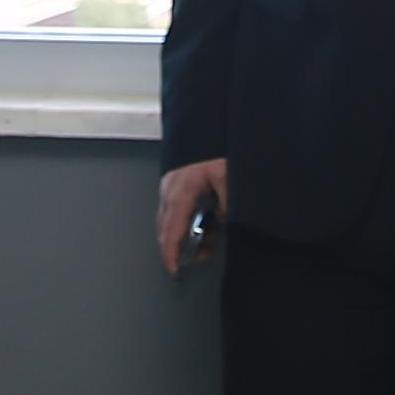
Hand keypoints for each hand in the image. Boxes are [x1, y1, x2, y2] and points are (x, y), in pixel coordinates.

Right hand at [154, 158, 228, 276]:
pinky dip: (190, 220)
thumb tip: (224, 225)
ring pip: (172, 219)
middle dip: (180, 247)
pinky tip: (209, 220)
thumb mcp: (227, 178)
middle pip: (166, 229)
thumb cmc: (214, 148)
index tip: (174, 270)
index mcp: (180, 192)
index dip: (172, 254)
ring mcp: (170, 185)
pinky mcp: (176, 181)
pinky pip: (178, 208)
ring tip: (211, 239)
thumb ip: (226, 206)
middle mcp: (170, 190)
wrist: (209, 123)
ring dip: (188, 233)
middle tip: (200, 257)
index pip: (172, 231)